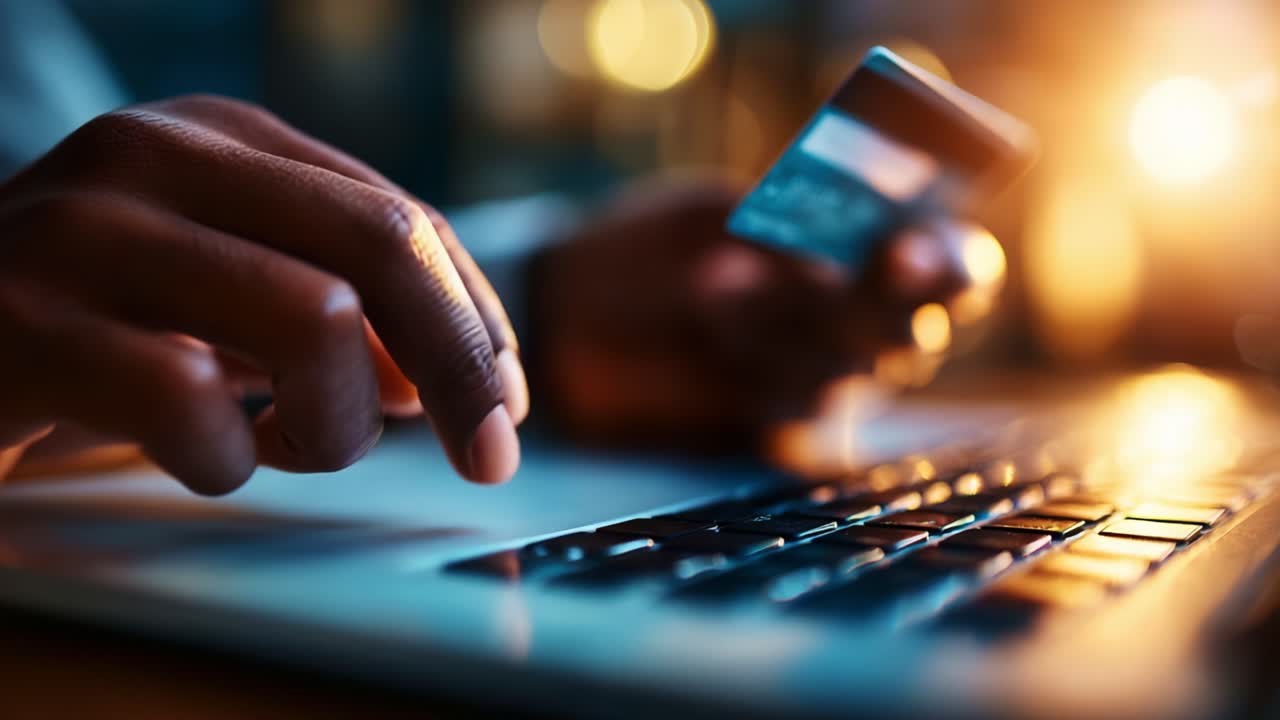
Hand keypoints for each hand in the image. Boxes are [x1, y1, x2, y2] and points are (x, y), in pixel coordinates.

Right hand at [0, 95, 526, 492]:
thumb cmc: (94, 326)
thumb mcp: (228, 299)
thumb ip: (342, 313)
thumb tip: (457, 380)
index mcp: (222, 139)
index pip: (403, 218)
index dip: (476, 321)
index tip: (510, 403)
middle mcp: (158, 157)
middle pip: (383, 246)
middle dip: (461, 367)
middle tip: (488, 456)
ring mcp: (87, 232)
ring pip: (313, 319)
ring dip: (336, 421)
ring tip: (290, 443)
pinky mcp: (24, 325)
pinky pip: (192, 400)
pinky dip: (228, 458)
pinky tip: (209, 457)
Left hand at [532, 181, 999, 447]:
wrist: (567, 317)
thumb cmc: (649, 247)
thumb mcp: (707, 214)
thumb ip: (776, 227)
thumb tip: (828, 259)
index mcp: (870, 259)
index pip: (955, 268)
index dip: (951, 261)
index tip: (916, 242)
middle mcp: (862, 330)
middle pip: (910, 329)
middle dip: (881, 296)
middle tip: (872, 259)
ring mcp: (822, 388)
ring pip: (844, 369)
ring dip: (784, 318)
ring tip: (712, 278)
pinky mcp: (774, 439)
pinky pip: (797, 422)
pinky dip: (758, 372)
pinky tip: (710, 315)